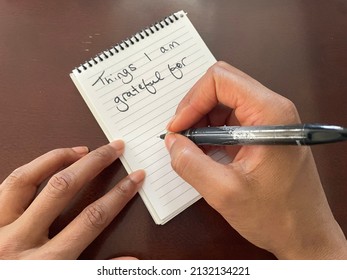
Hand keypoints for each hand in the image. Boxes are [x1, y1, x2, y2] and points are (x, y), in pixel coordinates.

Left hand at [0, 141, 144, 258]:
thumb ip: (95, 273)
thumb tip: (131, 260)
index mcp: (45, 265)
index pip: (91, 219)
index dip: (118, 195)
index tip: (134, 178)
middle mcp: (19, 242)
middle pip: (62, 189)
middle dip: (93, 164)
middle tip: (112, 148)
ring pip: (26, 180)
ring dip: (57, 158)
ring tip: (80, 149)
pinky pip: (5, 186)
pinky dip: (28, 170)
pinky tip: (43, 164)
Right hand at [165, 61, 346, 258]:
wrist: (306, 234)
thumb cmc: (277, 216)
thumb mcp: (226, 193)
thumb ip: (191, 164)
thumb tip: (172, 142)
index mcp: (270, 113)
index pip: (221, 80)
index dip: (193, 100)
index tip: (178, 127)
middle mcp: (272, 109)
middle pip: (222, 86)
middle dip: (194, 108)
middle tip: (180, 136)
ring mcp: (269, 120)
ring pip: (223, 102)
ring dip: (201, 120)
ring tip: (190, 147)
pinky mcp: (263, 133)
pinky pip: (229, 120)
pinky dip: (210, 131)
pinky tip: (203, 152)